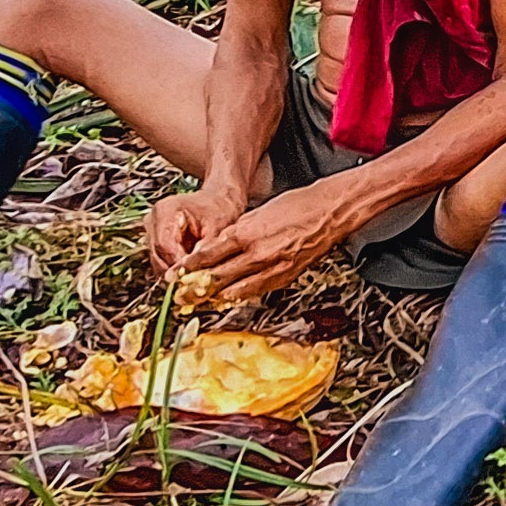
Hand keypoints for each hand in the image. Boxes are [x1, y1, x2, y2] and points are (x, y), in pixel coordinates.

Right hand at [145, 181, 252, 279]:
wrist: (218, 200)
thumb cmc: (219, 208)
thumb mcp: (218, 227)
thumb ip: (204, 250)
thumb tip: (194, 273)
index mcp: (165, 211)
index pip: (164, 245)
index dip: (178, 266)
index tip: (193, 280)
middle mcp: (152, 221)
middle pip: (158, 257)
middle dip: (177, 273)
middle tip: (196, 285)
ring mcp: (151, 231)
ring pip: (158, 263)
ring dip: (176, 273)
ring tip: (196, 280)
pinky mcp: (155, 241)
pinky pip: (162, 263)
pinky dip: (176, 270)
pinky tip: (192, 274)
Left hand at [146, 181, 345, 298]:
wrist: (329, 212)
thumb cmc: (297, 206)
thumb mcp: (257, 212)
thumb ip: (235, 232)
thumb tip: (217, 247)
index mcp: (248, 233)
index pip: (209, 255)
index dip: (189, 268)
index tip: (176, 274)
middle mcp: (258, 254)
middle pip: (217, 277)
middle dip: (196, 288)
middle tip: (180, 294)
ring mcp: (272, 269)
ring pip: (235, 291)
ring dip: (215, 296)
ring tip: (200, 300)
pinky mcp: (285, 277)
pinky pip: (255, 291)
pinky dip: (238, 294)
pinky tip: (229, 296)